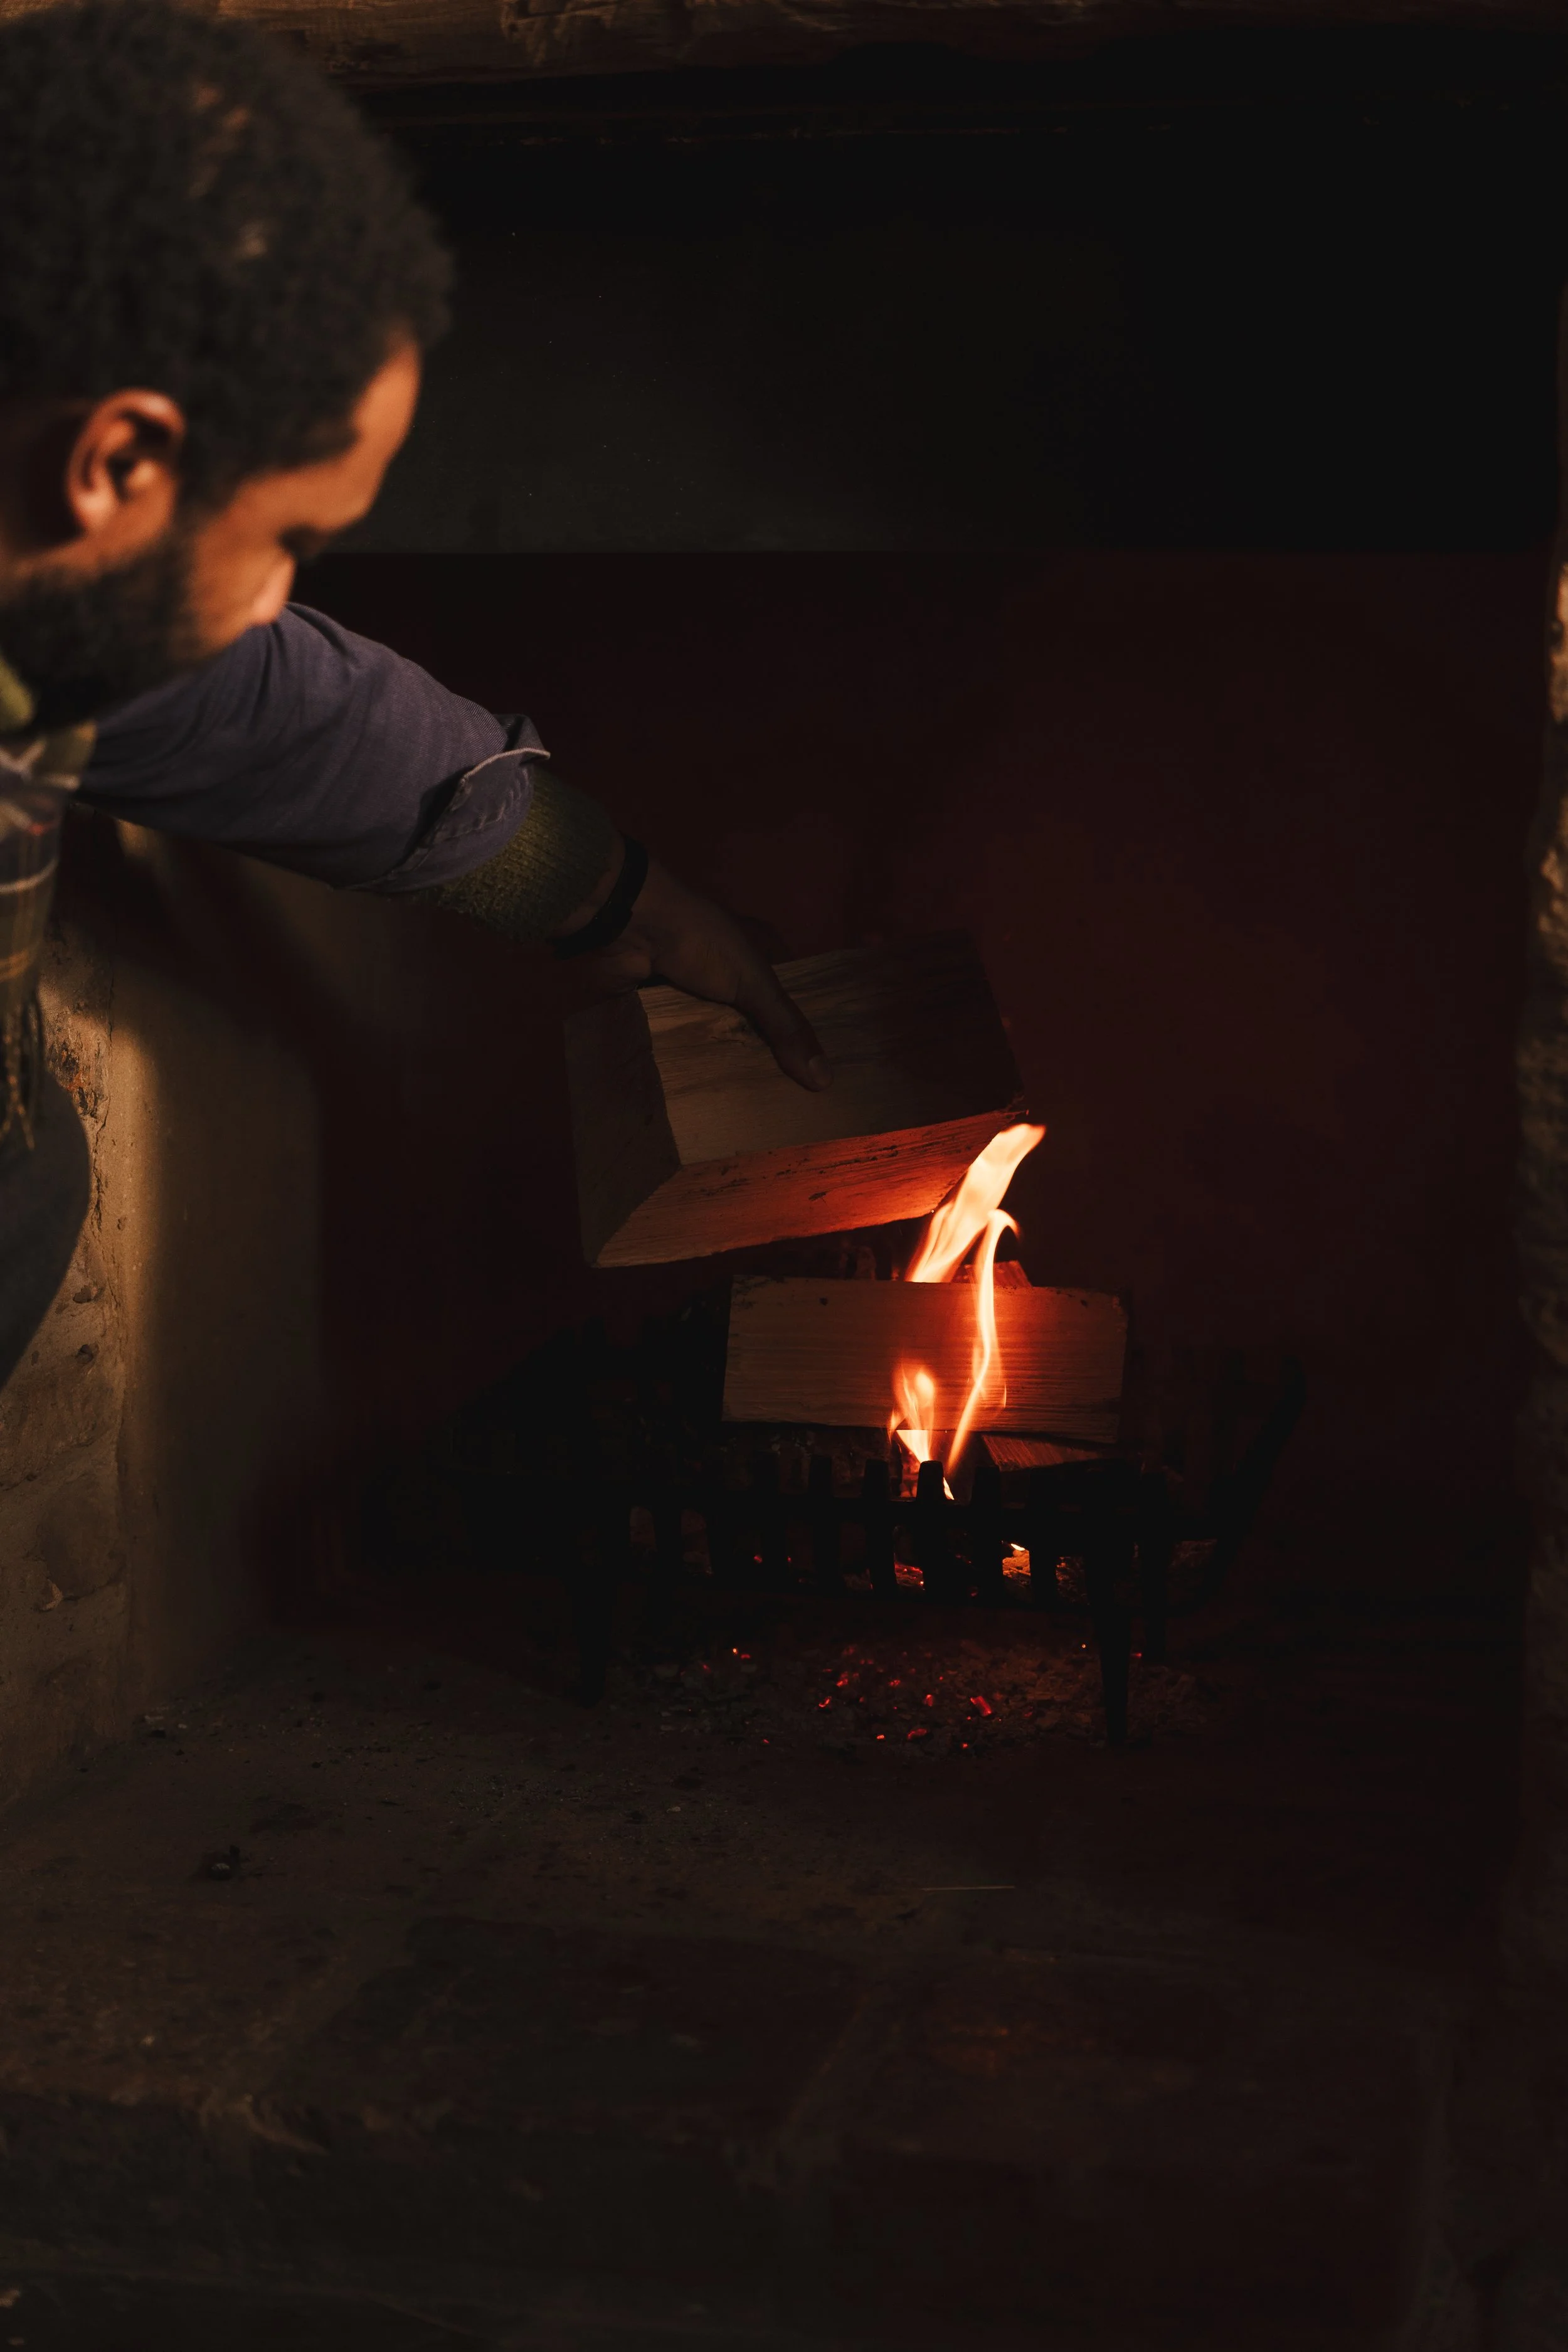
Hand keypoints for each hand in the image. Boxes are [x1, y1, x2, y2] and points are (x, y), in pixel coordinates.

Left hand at [555, 851, 829, 1092]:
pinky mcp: (666, 1003)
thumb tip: (825, 1081)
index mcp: (761, 948)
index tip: (819, 1067)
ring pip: (722, 1028)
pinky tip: (711, 1089)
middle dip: (768, 1048)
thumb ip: (786, 1028)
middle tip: (789, 1095)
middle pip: (758, 1014)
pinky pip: (688, 1036)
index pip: (794, 990)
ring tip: (754, 1101)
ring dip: (730, 1056)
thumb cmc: (701, 943)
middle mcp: (731, 965)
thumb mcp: (754, 983)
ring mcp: (697, 985)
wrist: (631, 927)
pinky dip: (696, 1056)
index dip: (805, 1025)